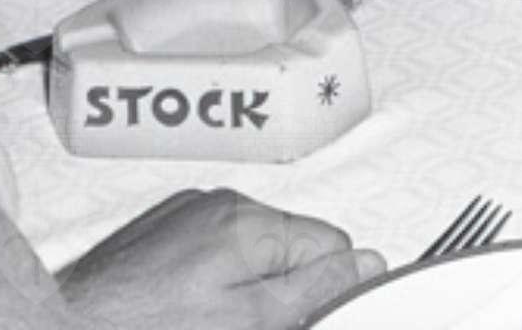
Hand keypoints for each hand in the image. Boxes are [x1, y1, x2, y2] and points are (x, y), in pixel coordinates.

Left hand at [57, 188, 382, 329]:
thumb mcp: (246, 325)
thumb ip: (314, 289)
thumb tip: (368, 261)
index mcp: (248, 220)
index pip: (331, 244)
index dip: (322, 292)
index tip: (296, 320)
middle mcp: (218, 203)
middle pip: (287, 248)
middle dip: (277, 293)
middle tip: (240, 327)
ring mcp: (181, 215)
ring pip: (245, 253)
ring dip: (239, 289)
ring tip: (198, 324)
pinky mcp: (153, 234)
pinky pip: (204, 253)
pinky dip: (202, 284)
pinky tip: (176, 316)